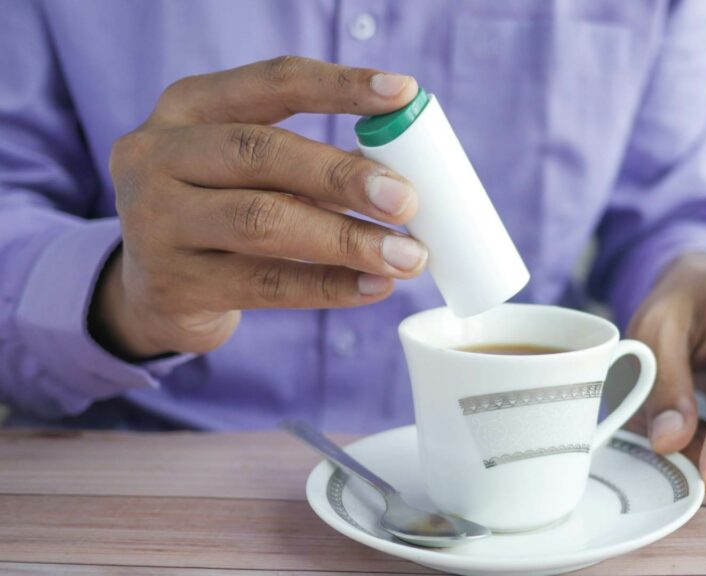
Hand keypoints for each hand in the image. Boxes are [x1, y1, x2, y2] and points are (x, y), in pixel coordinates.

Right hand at [94, 56, 425, 357]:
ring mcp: (155, 222)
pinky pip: (266, 285)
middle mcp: (158, 156)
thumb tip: (400, 174)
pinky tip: (375, 287)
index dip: (341, 86)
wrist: (145, 290)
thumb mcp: (246, 170)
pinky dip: (330, 286)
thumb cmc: (218, 211)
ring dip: (346, 240)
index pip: (272, 82)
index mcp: (188, 107)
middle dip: (343, 177)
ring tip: (407, 255)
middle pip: (261, 153)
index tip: (403, 94)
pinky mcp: (173, 285)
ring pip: (262, 222)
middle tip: (407, 200)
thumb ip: (309, 163)